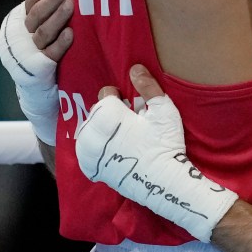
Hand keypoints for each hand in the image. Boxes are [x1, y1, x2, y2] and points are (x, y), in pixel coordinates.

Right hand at [25, 0, 74, 61]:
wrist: (33, 75)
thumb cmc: (46, 39)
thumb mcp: (45, 18)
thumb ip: (51, 2)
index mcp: (28, 16)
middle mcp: (28, 30)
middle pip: (38, 12)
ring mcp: (34, 47)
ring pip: (43, 31)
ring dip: (57, 16)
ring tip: (71, 3)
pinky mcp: (43, 65)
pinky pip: (52, 53)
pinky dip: (61, 43)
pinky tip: (70, 33)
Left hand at [75, 65, 237, 241]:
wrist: (164, 184)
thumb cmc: (164, 144)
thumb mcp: (163, 110)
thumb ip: (147, 86)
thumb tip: (134, 68)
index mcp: (105, 115)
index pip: (105, 95)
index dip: (120, 97)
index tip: (132, 106)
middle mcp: (91, 132)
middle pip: (97, 113)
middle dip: (110, 114)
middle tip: (130, 123)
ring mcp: (89, 153)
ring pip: (89, 131)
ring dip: (101, 130)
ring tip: (121, 136)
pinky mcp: (91, 169)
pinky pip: (87, 151)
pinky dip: (96, 148)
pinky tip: (113, 150)